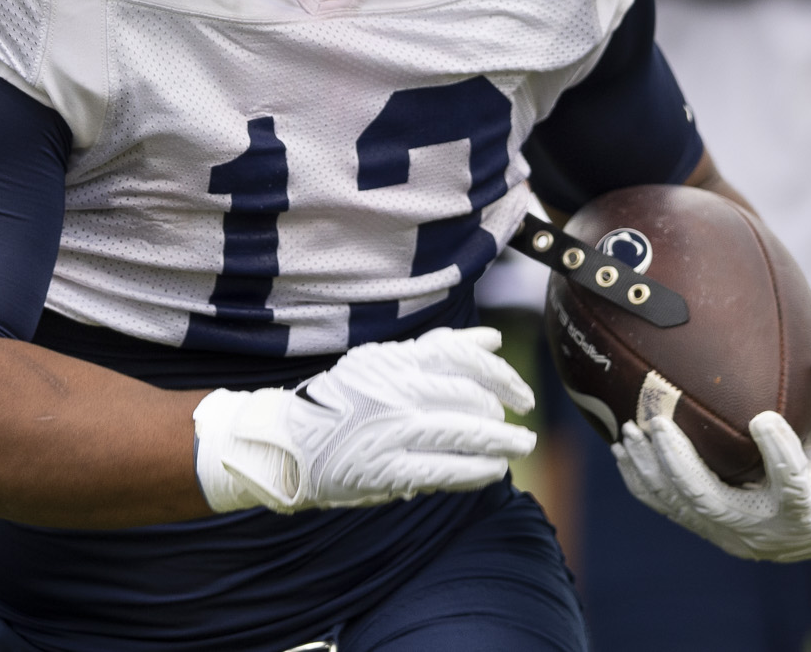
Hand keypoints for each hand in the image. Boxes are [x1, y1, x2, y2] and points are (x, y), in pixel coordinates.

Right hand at [192, 326, 536, 512]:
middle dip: (501, 413)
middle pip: (469, 396)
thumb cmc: (344, 401)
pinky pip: (446, 469)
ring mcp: (391, 431)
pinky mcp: (387, 469)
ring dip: (502, 442)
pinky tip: (494, 470)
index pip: (461, 357)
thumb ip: (437, 350)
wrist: (290, 443)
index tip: (520, 393)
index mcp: (393, 361)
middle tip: (516, 424)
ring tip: (519, 446)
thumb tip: (492, 339)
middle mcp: (394, 392)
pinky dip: (478, 470)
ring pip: (465, 433)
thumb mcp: (383, 363)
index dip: (501, 375)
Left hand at [613, 347, 810, 561]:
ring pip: (681, 505)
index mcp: (807, 509)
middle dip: (680, 463)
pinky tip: (621, 450)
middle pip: (713, 501)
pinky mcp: (706, 527)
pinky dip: (641, 480)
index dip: (779, 455)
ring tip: (629, 432)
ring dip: (650, 469)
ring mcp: (729, 531)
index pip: (793, 485)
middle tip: (656, 423)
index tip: (763, 419)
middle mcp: (762, 528)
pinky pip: (667, 507)